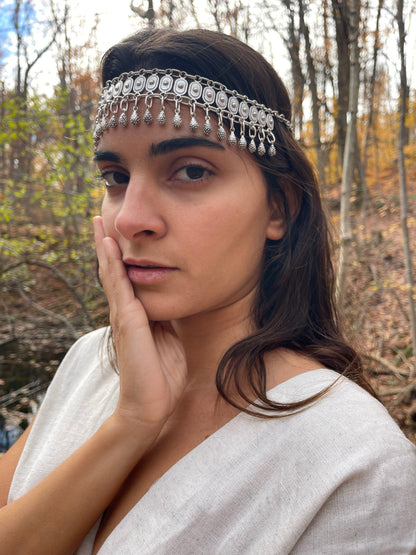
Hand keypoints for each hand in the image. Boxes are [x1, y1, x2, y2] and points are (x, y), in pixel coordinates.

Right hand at [93, 216, 186, 427]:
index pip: (126, 279)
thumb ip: (166, 318)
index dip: (121, 257)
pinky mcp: (128, 321)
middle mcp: (125, 312)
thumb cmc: (161, 374)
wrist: (152, 404)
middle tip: (100, 219)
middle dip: (107, 246)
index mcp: (136, 315)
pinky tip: (108, 246)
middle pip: (113, 271)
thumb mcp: (169, 337)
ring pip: (111, 274)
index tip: (117, 235)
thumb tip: (172, 299)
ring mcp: (124, 315)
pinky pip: (119, 286)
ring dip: (104, 247)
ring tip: (99, 223)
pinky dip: (112, 264)